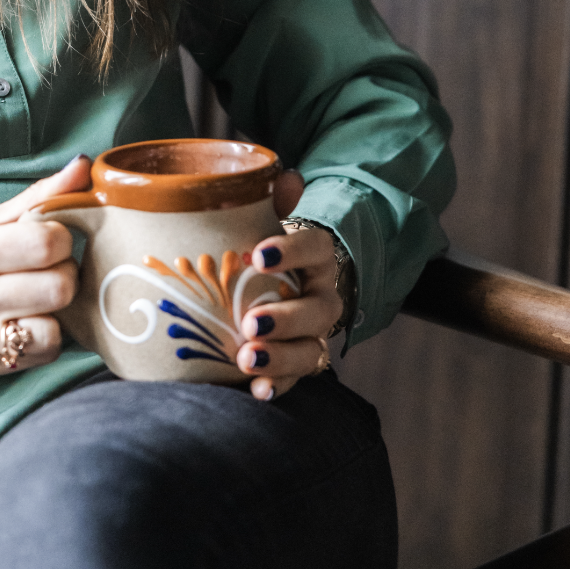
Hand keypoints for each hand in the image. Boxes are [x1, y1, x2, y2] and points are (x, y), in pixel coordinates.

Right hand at [0, 155, 88, 374]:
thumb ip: (35, 198)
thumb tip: (83, 167)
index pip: (46, 244)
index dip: (60, 237)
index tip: (49, 237)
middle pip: (58, 288)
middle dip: (64, 272)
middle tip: (49, 267)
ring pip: (53, 330)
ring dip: (56, 312)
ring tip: (39, 298)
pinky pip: (40, 356)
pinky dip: (44, 337)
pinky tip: (27, 320)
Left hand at [236, 168, 341, 402]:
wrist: (284, 283)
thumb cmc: (264, 249)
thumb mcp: (264, 220)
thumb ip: (268, 200)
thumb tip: (282, 177)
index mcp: (315, 255)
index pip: (314, 246)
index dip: (291, 250)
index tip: (259, 254)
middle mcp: (322, 295)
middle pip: (316, 308)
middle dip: (286, 318)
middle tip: (252, 324)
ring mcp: (313, 332)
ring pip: (310, 347)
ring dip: (282, 356)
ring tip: (248, 359)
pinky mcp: (299, 360)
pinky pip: (296, 377)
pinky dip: (279, 384)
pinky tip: (257, 391)